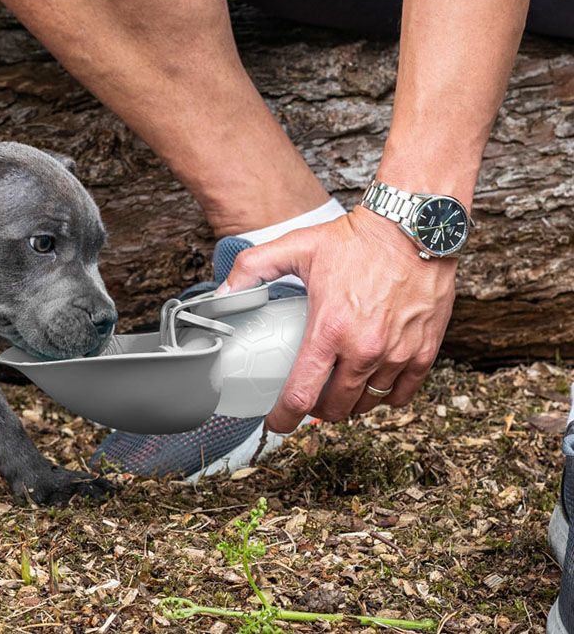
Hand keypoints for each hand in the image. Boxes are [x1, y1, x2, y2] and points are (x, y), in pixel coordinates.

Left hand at [221, 207, 456, 431]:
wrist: (413, 228)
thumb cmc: (356, 239)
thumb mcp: (295, 246)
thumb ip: (253, 267)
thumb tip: (224, 292)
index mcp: (329, 329)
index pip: (301, 394)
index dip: (283, 417)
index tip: (275, 421)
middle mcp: (364, 349)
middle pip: (335, 407)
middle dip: (316, 410)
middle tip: (308, 397)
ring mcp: (397, 354)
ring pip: (368, 404)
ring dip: (349, 404)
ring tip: (337, 389)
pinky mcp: (424, 352)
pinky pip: (402, 394)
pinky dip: (384, 395)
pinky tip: (372, 382)